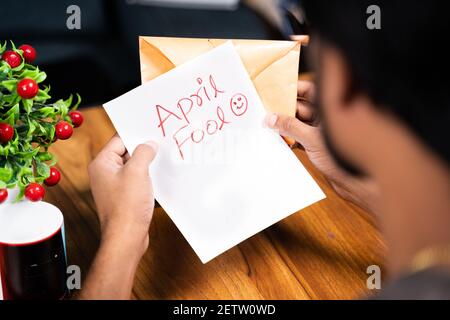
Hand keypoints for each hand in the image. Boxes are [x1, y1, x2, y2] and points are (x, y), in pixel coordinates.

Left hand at [88, 135, 157, 255]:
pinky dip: (146, 179)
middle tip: (160, 147)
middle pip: (126, 153)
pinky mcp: (123, 197)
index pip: (119, 140)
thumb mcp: (137, 171)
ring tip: (160, 164)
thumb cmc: (127, 206)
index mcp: (101, 164)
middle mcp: (104, 174)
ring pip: (133, 168)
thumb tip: (149, 144)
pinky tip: (158, 180)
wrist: (127, 237)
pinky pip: (136, 181)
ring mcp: (113, 186)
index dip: (136, 136)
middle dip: (143, 151)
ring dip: (147, 166)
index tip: (152, 133)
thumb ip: (143, 152)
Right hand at [265, 81, 378, 213]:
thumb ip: (291, 127)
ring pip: (300, 123)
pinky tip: (281, 140)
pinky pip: (300, 136)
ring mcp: (322, 132)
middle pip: (302, 107)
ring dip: (287, 125)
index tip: (277, 91)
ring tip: (271, 127)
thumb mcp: (312, 140)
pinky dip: (291, 138)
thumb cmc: (345, 158)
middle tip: (268, 113)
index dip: (294, 90)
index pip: (310, 91)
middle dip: (285, 110)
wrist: (356, 182)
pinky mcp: (318, 145)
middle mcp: (327, 118)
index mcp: (331, 109)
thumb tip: (272, 119)